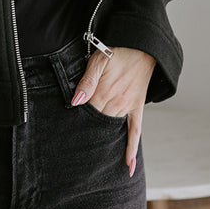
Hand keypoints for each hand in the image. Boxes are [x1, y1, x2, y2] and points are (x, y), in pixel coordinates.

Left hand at [70, 46, 155, 175]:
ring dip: (104, 139)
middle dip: (88, 131)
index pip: (86, 113)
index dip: (77, 121)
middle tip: (76, 148)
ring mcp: (128, 106)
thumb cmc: (116, 49)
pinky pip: (136, 131)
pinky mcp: (137, 106)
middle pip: (98, 123)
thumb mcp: (97, 60)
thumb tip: (76, 103)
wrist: (142, 43)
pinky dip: (132, 147)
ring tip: (93, 157)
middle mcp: (116, 102)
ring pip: (113, 128)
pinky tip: (129, 165)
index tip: (68, 133)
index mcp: (103, 92)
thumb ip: (86, 82)